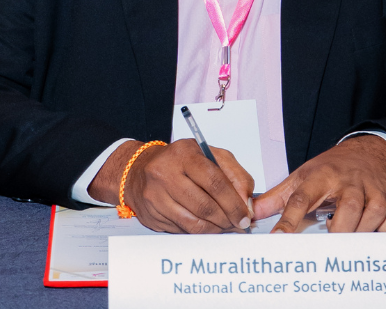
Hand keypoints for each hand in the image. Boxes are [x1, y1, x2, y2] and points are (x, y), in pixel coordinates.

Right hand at [90, 139, 253, 232]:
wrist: (139, 169)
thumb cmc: (180, 161)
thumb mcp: (211, 156)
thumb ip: (235, 175)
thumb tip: (246, 202)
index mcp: (185, 154)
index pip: (215, 182)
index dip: (234, 203)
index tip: (246, 215)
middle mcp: (166, 173)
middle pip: (205, 205)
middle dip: (227, 219)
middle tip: (239, 225)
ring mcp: (156, 196)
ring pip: (193, 223)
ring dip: (215, 229)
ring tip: (226, 227)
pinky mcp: (151, 215)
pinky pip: (182, 230)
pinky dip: (200, 232)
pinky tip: (209, 227)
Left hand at [254, 135, 385, 233]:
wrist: (363, 151)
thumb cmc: (330, 168)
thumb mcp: (300, 177)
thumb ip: (276, 198)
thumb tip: (252, 212)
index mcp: (320, 176)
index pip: (301, 198)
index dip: (288, 220)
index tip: (279, 238)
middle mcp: (348, 181)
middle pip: (349, 207)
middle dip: (340, 230)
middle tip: (331, 241)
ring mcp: (371, 187)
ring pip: (374, 211)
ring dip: (363, 230)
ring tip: (349, 235)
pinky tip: (373, 231)